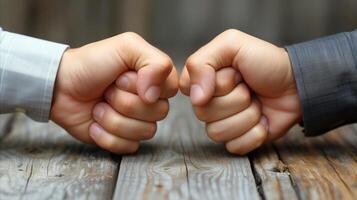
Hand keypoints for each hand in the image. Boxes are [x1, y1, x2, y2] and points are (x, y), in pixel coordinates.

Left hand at [51, 32, 177, 153]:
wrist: (60, 87)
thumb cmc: (91, 64)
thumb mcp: (126, 47)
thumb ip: (155, 62)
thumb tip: (155, 96)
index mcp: (154, 78)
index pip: (170, 90)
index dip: (145, 86)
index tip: (122, 77)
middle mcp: (150, 101)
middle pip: (158, 113)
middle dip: (125, 102)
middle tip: (107, 91)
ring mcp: (136, 122)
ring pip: (144, 132)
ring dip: (113, 119)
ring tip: (99, 106)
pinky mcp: (122, 139)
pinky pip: (128, 147)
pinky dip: (106, 136)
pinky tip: (94, 123)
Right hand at [179, 29, 300, 154]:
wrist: (298, 84)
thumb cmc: (266, 62)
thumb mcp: (232, 45)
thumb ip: (202, 63)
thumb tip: (195, 98)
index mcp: (203, 80)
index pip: (189, 91)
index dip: (217, 84)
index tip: (235, 73)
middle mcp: (208, 102)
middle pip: (204, 113)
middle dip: (237, 99)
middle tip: (250, 88)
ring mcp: (222, 122)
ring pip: (217, 132)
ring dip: (247, 116)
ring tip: (258, 103)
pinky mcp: (237, 140)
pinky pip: (234, 146)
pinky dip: (254, 133)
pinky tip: (263, 120)